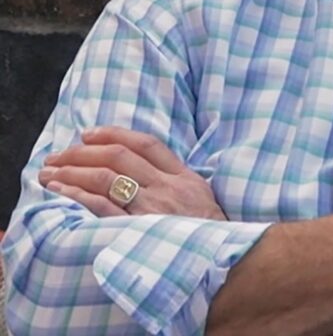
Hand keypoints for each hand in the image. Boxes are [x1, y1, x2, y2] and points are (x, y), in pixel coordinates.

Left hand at [38, 126, 225, 219]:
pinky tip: (61, 191)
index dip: (114, 134)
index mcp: (181, 176)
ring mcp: (150, 208)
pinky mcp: (135, 230)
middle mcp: (164, 187)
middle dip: (83, 152)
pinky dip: (78, 196)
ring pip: (105, 178)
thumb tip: (145, 165)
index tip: (88, 134)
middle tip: (58, 154)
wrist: (218, 261)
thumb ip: (177, 178)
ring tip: (50, 172)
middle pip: (119, 157)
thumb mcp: (201, 195)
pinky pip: (101, 208)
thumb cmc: (208, 231)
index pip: (146, 144)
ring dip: (73, 172)